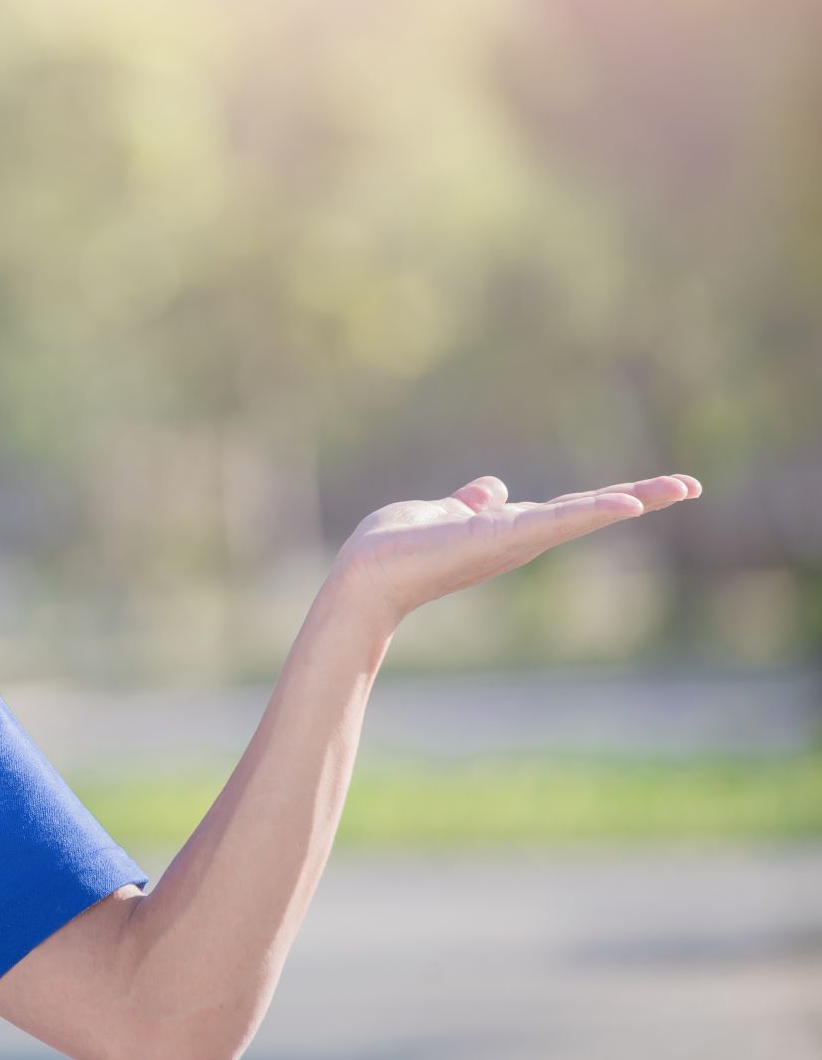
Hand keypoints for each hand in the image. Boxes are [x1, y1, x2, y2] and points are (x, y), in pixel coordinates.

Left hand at [331, 472, 702, 630]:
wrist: (367, 573)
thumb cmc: (394, 549)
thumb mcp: (439, 514)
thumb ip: (469, 503)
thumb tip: (494, 488)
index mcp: (507, 530)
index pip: (568, 510)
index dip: (607, 499)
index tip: (648, 491)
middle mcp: (520, 538)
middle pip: (589, 512)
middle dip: (640, 497)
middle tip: (692, 485)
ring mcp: (515, 540)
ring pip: (584, 514)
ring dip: (632, 499)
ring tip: (680, 487)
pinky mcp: (502, 537)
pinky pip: (556, 520)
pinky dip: (591, 511)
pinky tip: (628, 502)